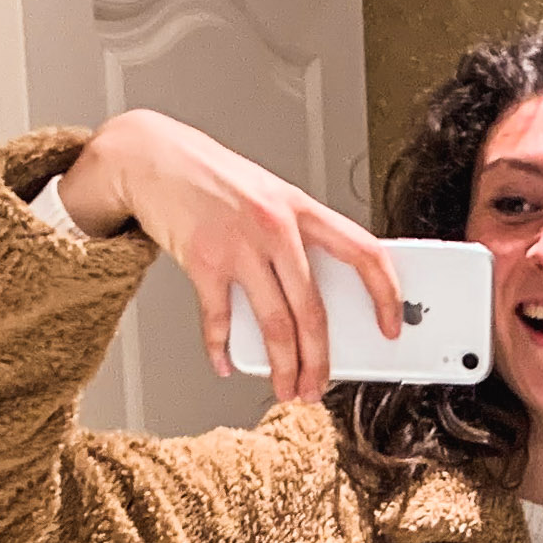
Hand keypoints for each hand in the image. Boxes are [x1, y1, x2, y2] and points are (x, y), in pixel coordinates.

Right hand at [56, 110, 400, 404]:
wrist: (151, 154)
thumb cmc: (211, 178)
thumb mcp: (267, 195)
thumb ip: (294, 238)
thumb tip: (316, 298)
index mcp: (300, 207)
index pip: (363, 251)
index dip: (384, 293)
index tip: (391, 325)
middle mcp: (275, 225)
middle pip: (312, 308)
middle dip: (319, 359)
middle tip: (318, 386)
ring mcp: (239, 244)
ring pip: (274, 323)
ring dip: (283, 366)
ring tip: (285, 388)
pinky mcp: (202, 260)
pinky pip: (219, 319)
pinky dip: (221, 348)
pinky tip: (226, 362)